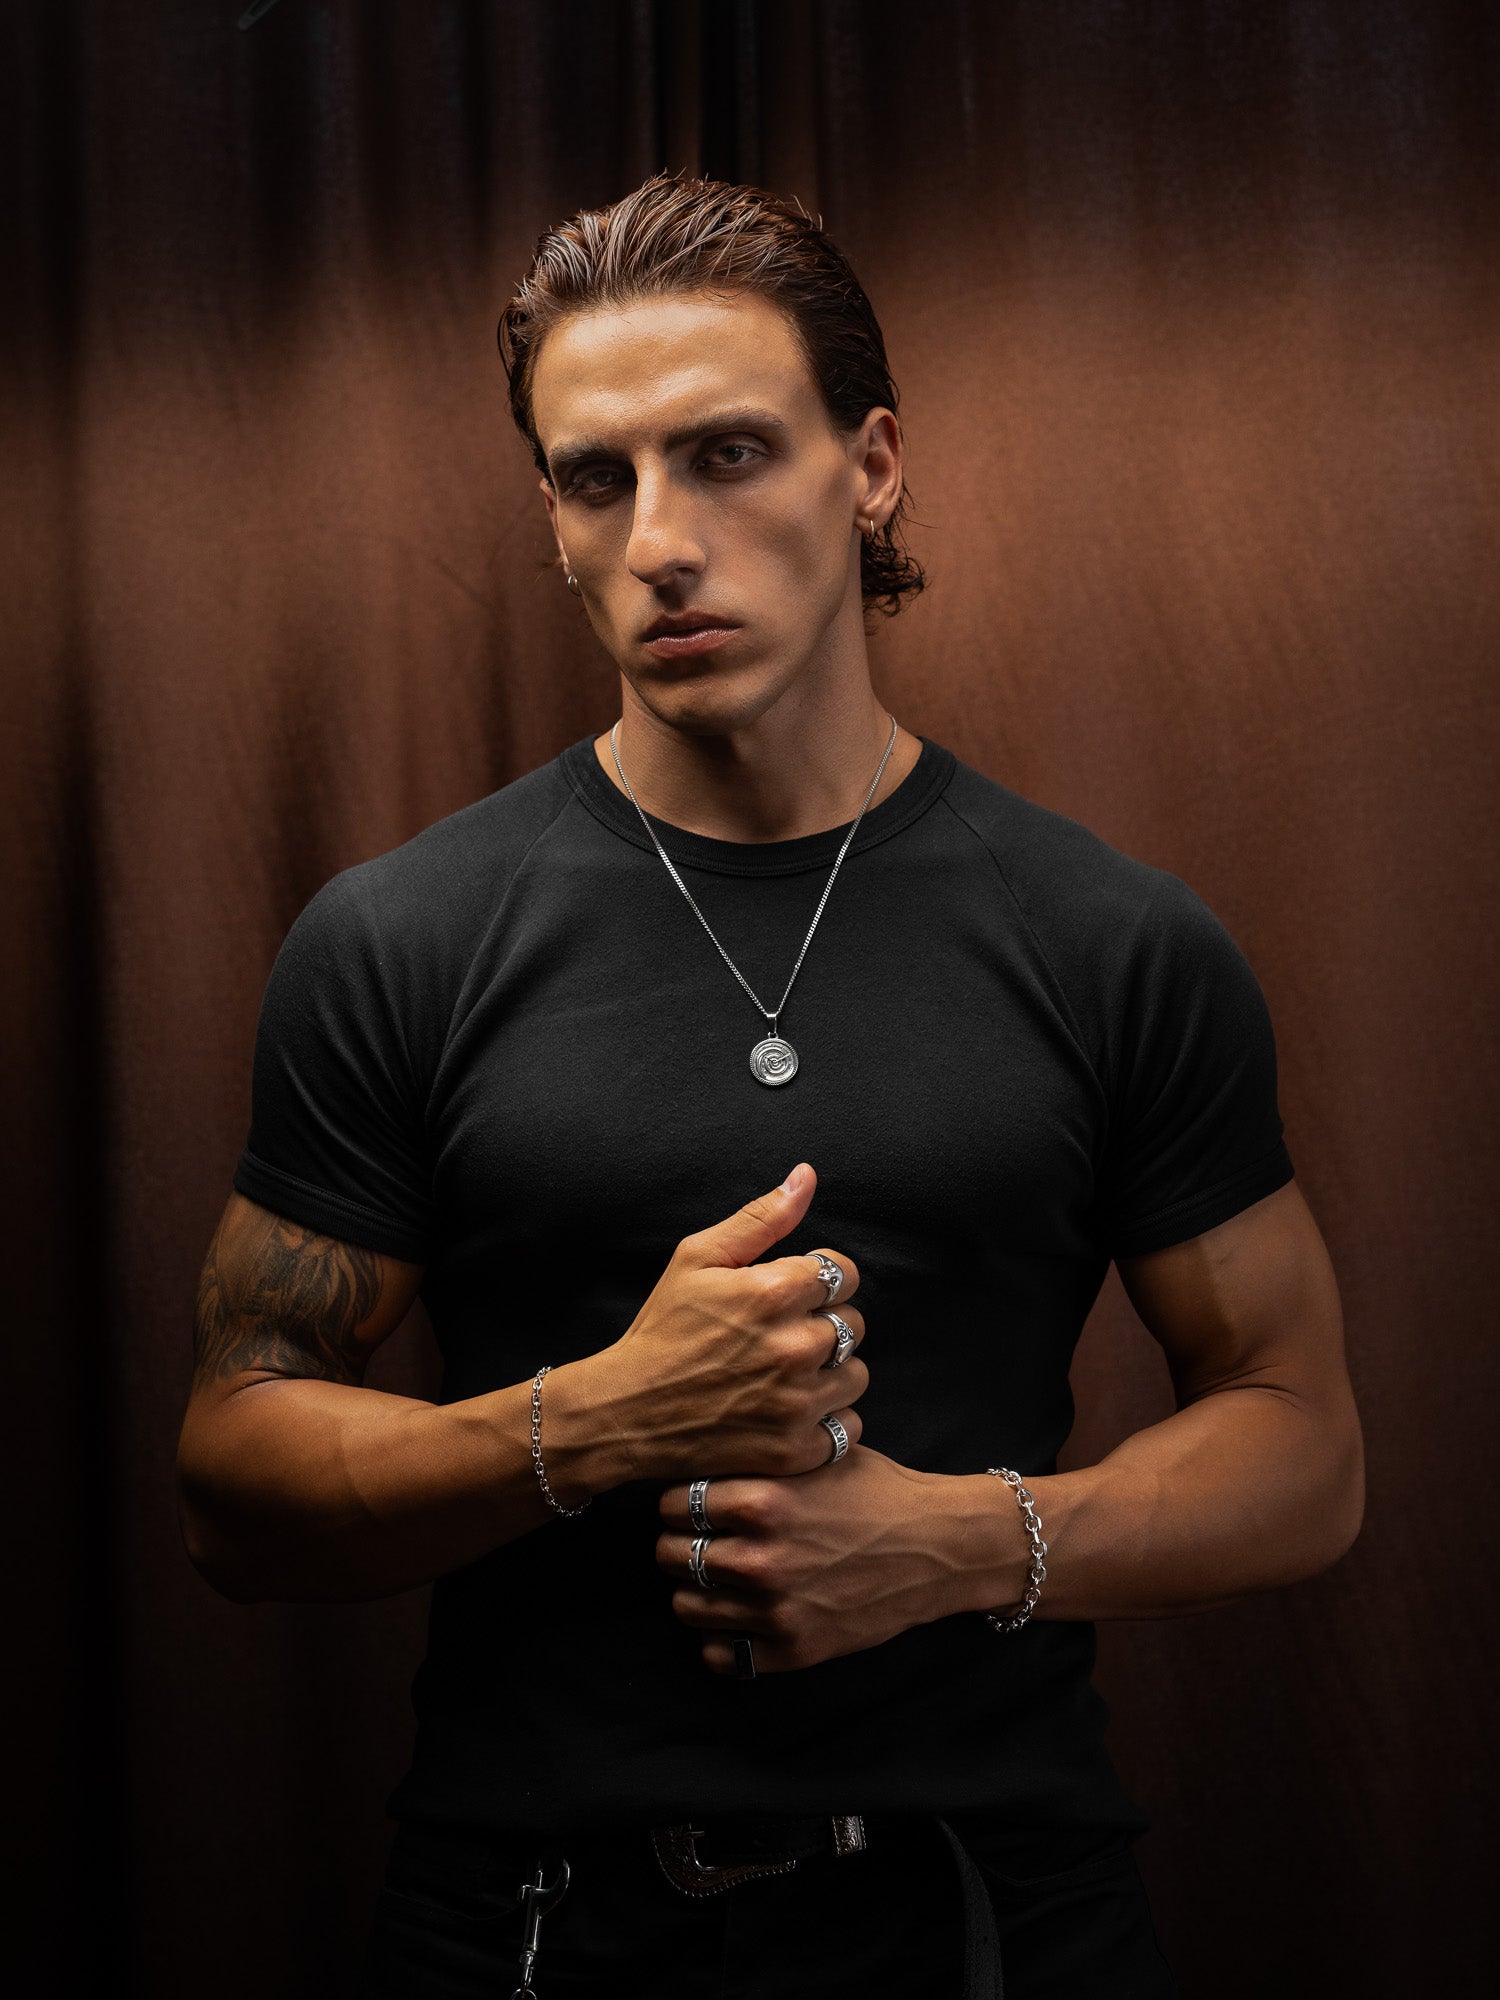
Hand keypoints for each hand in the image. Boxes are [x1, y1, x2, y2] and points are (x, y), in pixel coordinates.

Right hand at [590, 1163, 869, 1483]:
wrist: (625, 1411)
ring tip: (786, 1375)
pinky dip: (828, 1420)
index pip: (845, 1274)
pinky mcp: (793, 1449)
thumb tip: (806, 1175)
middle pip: (853, 1324)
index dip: (819, 1281)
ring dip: (830, 1374)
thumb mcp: (698, 1257)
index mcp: (774, 1292)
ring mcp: (795, 1402)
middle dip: (823, 1325)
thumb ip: (761, 1217)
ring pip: (856, 1376)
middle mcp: (793, 1347)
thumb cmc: (661, 1328)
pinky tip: (792, 1411)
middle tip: (779, 1336)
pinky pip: (847, 1427)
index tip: (791, 1295)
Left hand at [656, 1445, 977, 1673]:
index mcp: (762, 1502)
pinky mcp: (795, 1649)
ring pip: (686, 1607)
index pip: (672, 1504)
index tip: (689, 1503)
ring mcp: (776, 1610)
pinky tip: (739, 1616)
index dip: (677, 1501)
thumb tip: (699, 1455)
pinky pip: (721, 1655)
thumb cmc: (876, 1492)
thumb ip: (756, 1461)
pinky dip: (722, 1638)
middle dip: (677, 1543)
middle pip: (668, 1556)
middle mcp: (761, 1558)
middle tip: (697, 1540)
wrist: (936, 1546)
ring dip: (695, 1590)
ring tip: (716, 1577)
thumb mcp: (814, 1457)